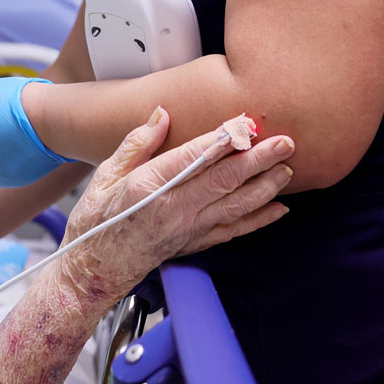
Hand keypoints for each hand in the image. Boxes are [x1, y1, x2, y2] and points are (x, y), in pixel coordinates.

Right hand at [57, 108, 294, 304]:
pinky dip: (259, 220)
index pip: (193, 159)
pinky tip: (280, 208)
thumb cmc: (98, 219)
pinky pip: (234, 231)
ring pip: (236, 205)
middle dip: (258, 160)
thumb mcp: (106, 173)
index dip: (222, 140)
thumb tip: (162, 114)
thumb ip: (137, 142)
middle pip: (224, 180)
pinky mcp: (196, 243)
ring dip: (265, 186)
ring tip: (287, 168)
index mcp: (148, 187)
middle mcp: (173, 209)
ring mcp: (188, 229)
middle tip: (284, 142)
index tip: (245, 123)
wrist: (96, 269)